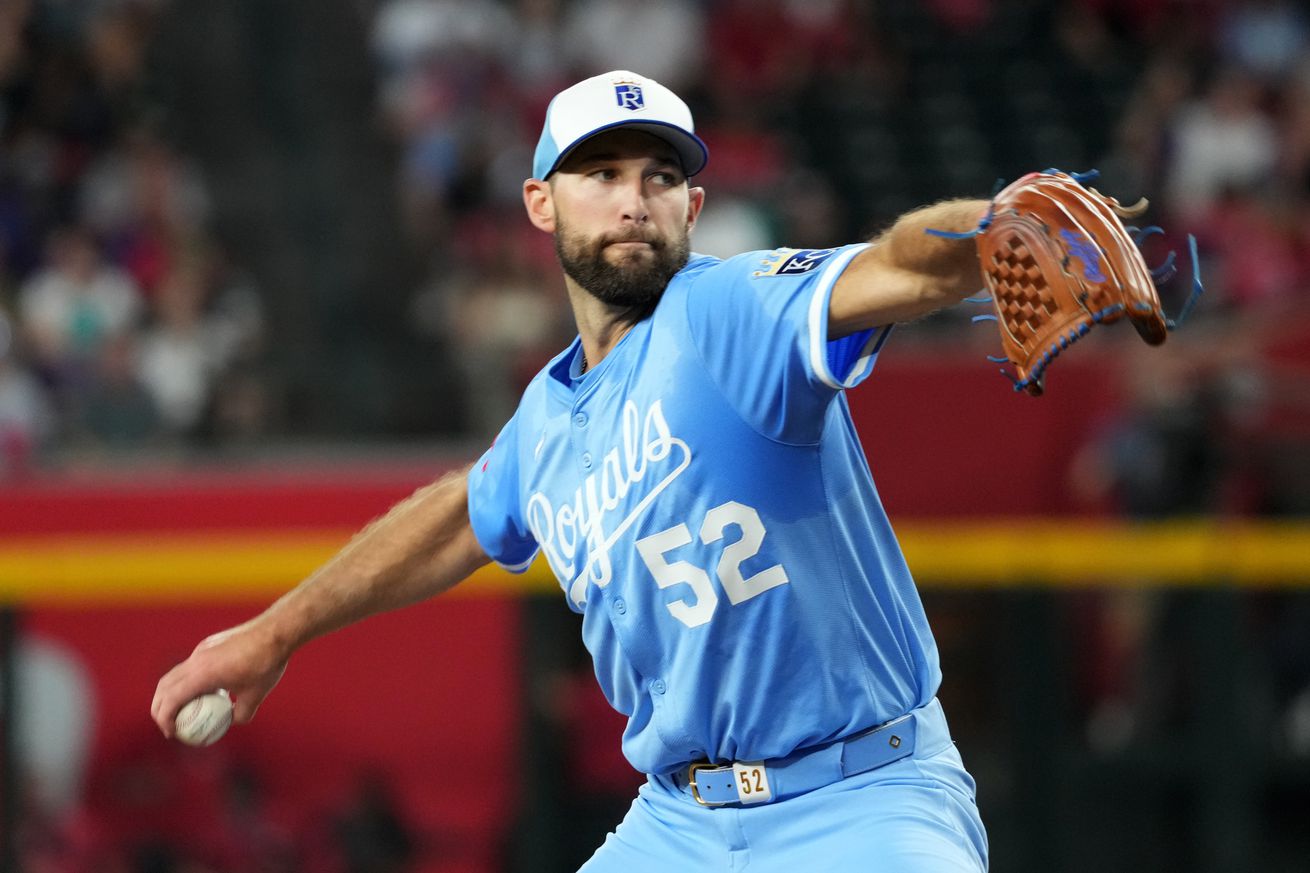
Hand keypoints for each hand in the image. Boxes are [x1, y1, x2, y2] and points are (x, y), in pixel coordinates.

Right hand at [151, 618, 288, 739]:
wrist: (276, 631)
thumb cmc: (267, 664)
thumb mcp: (256, 695)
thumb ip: (241, 713)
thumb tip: (230, 722)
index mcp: (203, 674)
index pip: (171, 699)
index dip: (165, 719)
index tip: (172, 733)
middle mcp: (197, 660)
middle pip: (164, 686)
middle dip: (159, 708)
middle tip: (168, 726)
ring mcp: (201, 649)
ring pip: (174, 674)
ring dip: (170, 694)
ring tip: (180, 711)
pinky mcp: (208, 644)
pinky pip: (190, 666)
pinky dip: (187, 681)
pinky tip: (205, 691)